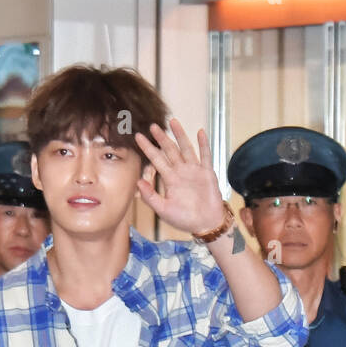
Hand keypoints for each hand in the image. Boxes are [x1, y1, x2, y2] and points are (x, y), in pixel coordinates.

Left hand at [134, 118, 224, 236]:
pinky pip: (205, 156)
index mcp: (170, 180)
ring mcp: (194, 170)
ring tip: (173, 121)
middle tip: (152, 125)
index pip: (156, 160)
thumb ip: (150, 197)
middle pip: (170, 150)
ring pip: (186, 148)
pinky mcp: (207, 173)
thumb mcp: (163, 210)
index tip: (138, 137)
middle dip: (161, 138)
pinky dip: (203, 144)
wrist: (205, 225)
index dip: (148, 148)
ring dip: (180, 135)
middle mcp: (181, 172)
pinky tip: (200, 132)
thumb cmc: (185, 219)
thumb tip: (138, 183)